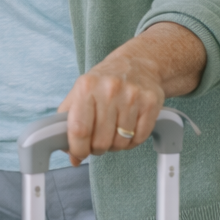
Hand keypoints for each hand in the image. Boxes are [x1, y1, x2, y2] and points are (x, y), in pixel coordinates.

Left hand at [57, 22, 205, 164]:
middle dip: (96, 149)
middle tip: (96, 143)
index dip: (77, 148)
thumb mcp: (79, 92)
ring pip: (120, 143)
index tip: (78, 154)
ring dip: (114, 146)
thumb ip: (68, 121)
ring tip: (112, 133)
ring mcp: (132, 97)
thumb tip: (70, 154)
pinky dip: (131, 143)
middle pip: (100, 140)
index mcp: (86, 87)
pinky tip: (127, 131)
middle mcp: (109, 90)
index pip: (79, 129)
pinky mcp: (150, 104)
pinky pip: (139, 139)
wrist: (136, 64)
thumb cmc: (103, 82)